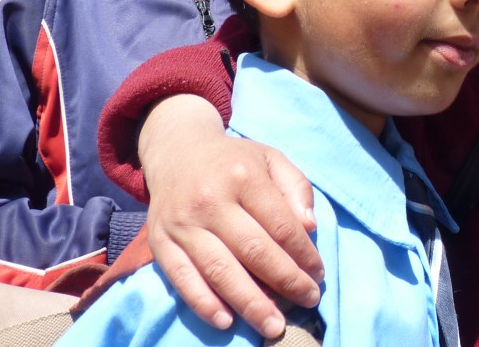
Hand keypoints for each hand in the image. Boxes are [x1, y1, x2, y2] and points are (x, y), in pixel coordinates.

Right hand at [140, 95, 323, 337]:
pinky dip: (204, 304)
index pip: (281, 225)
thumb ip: (296, 188)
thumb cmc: (234, 161)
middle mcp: (211, 200)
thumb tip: (310, 227)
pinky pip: (182, 279)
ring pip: (220, 271)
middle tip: (307, 302)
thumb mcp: (271, 159)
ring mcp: (183, 224)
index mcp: (243, 176)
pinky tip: (226, 321)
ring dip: (250, 303)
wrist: (177, 151)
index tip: (318, 275)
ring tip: (274, 326)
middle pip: (253, 251)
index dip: (303, 254)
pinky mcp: (160, 242)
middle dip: (285, 282)